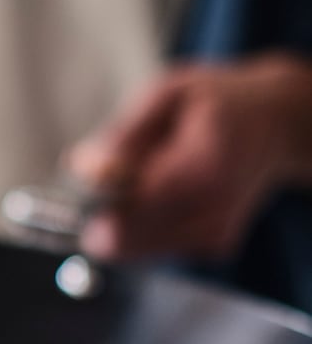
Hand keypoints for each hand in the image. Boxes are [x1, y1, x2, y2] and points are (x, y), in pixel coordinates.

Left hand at [63, 54, 311, 261]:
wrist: (278, 124)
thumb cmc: (219, 102)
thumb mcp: (167, 94)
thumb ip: (123, 134)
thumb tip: (81, 168)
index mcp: (204, 165)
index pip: (131, 206)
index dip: (89, 205)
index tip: (65, 195)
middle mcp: (213, 208)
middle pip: (126, 240)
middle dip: (96, 217)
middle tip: (87, 191)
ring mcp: (215, 233)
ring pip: (133, 249)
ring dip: (116, 222)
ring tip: (133, 182)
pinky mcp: (212, 247)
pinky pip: (151, 247)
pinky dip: (139, 226)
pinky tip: (156, 195)